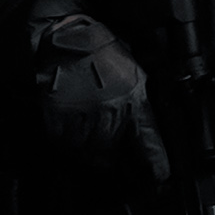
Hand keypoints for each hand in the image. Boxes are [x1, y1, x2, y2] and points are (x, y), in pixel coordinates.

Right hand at [34, 15, 169, 180]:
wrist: (60, 37)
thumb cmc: (96, 47)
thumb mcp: (132, 68)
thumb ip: (139, 95)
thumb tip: (145, 114)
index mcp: (133, 100)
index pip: (149, 144)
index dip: (156, 164)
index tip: (160, 176)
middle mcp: (108, 114)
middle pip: (112, 156)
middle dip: (114, 159)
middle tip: (113, 156)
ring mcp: (80, 119)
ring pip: (87, 153)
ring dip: (88, 151)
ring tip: (87, 135)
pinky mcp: (54, 121)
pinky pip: (63, 144)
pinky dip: (66, 142)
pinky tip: (69, 128)